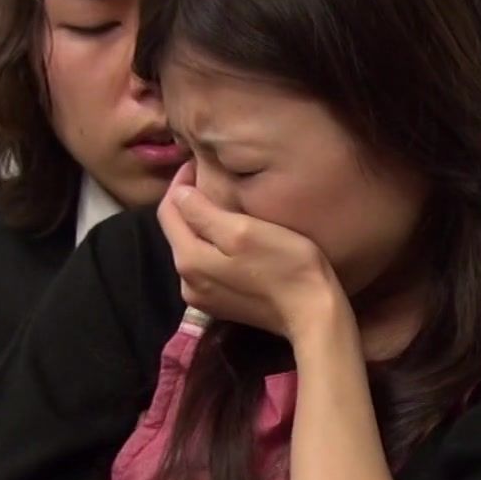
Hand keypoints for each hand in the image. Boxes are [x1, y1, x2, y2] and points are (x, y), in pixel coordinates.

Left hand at [155, 162, 342, 340]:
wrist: (313, 314)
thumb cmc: (284, 264)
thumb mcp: (243, 229)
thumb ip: (202, 212)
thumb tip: (178, 194)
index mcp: (188, 259)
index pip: (167, 210)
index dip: (181, 183)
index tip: (199, 164)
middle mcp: (185, 281)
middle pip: (177, 231)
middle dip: (189, 204)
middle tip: (212, 180)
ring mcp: (201, 297)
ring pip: (191, 249)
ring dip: (201, 226)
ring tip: (224, 207)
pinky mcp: (219, 305)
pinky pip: (205, 266)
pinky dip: (212, 247)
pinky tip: (232, 239)